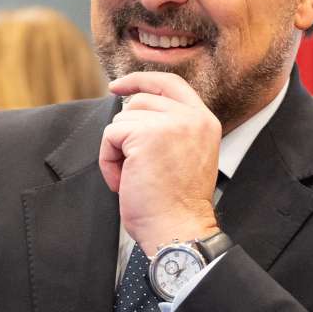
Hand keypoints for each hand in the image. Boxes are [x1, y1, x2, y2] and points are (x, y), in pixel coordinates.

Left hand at [99, 71, 220, 253]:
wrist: (178, 230)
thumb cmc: (176, 205)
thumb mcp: (185, 155)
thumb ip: (171, 128)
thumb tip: (133, 108)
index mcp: (204, 121)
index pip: (170, 83)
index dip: (140, 81)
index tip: (117, 87)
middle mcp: (192, 117)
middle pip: (138, 103)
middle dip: (126, 134)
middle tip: (134, 168)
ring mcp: (170, 123)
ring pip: (121, 120)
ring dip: (117, 151)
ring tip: (133, 178)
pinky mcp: (146, 135)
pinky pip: (110, 135)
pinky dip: (108, 161)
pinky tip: (123, 182)